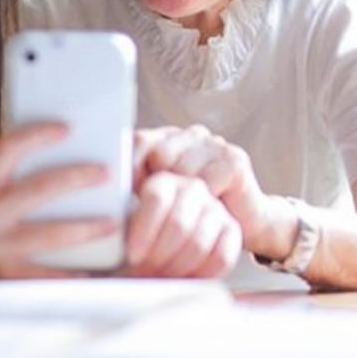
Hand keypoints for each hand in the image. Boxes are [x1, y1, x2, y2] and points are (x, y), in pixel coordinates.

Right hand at [0, 123, 118, 278]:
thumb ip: (4, 182)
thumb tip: (55, 162)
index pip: (6, 149)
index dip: (37, 135)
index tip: (66, 128)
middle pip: (37, 189)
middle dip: (76, 178)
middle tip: (105, 173)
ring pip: (49, 235)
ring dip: (86, 228)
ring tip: (111, 222)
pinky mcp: (3, 280)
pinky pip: (47, 276)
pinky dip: (73, 273)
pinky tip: (94, 270)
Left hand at [122, 172, 241, 277]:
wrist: (174, 242)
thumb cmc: (143, 234)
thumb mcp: (125, 220)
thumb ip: (118, 217)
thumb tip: (107, 225)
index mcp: (163, 180)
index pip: (157, 197)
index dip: (144, 230)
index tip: (133, 255)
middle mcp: (192, 188)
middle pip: (178, 223)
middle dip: (159, 255)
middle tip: (145, 271)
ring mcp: (215, 207)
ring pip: (198, 242)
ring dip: (176, 267)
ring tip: (160, 277)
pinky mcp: (233, 229)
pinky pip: (221, 256)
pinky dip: (200, 274)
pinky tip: (184, 279)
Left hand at [134, 126, 272, 255]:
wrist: (247, 223)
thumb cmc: (197, 212)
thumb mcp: (162, 197)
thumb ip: (139, 185)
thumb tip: (109, 188)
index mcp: (169, 137)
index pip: (139, 141)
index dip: (131, 168)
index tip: (131, 194)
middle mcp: (192, 134)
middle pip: (159, 154)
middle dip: (158, 185)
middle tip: (164, 209)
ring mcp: (214, 144)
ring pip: (182, 170)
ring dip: (183, 198)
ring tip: (189, 211)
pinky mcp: (234, 160)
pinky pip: (206, 182)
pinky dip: (205, 201)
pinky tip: (210, 207)